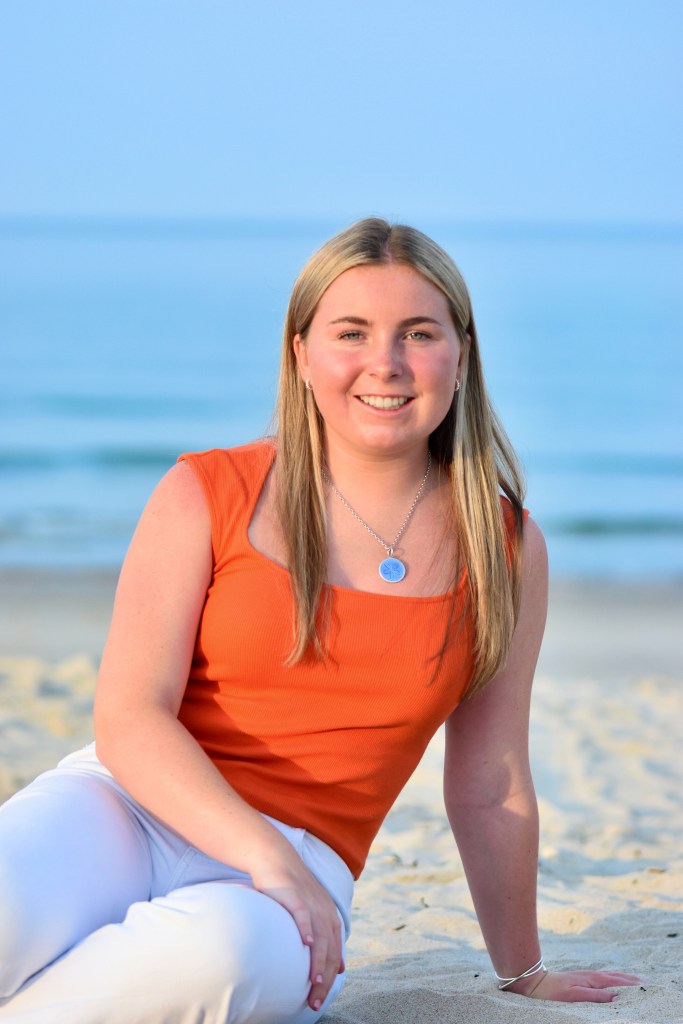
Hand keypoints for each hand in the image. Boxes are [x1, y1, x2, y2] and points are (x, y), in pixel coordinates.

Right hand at [253, 857, 344, 1011]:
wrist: (275, 858)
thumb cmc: (289, 889)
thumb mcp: (311, 912)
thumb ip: (324, 936)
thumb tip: (335, 964)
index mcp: (330, 917)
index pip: (335, 954)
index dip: (330, 978)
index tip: (321, 998)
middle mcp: (325, 911)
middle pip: (330, 951)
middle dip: (324, 979)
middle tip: (314, 1001)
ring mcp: (312, 903)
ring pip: (320, 938)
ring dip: (317, 962)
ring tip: (313, 983)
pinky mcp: (295, 895)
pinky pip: (304, 914)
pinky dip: (307, 929)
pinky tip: (306, 944)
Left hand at [513, 968, 641, 1001]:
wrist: (536, 982)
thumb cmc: (554, 991)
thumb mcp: (574, 995)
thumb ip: (595, 996)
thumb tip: (615, 997)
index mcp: (592, 980)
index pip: (616, 982)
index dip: (631, 984)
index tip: (645, 985)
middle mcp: (591, 976)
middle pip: (616, 977)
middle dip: (631, 979)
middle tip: (647, 981)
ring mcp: (587, 976)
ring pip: (610, 976)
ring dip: (624, 977)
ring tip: (636, 979)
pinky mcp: (582, 978)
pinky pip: (603, 977)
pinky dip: (613, 977)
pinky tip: (613, 979)